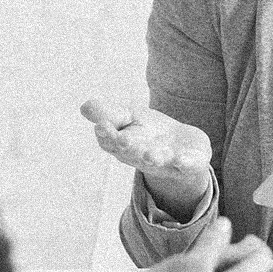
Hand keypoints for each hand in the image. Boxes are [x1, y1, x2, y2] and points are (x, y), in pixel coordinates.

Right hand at [81, 99, 211, 217]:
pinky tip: (181, 158)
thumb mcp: (130, 117)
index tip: (101, 126)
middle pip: (132, 153)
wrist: (183, 147)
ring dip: (153, 158)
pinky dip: (183, 162)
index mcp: (124, 145)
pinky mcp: (188, 163)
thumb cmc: (149, 131)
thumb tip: (84, 107)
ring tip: (152, 154)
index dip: (107, 134)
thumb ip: (110, 113)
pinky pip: (186, 164)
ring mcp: (166, 162)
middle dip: (128, 147)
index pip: (111, 141)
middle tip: (122, 140)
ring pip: (157, 161)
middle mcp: (142, 157)